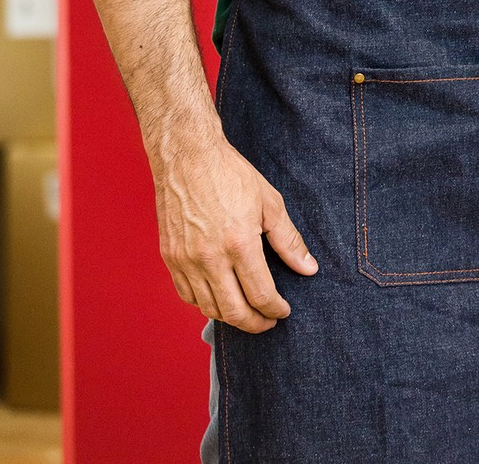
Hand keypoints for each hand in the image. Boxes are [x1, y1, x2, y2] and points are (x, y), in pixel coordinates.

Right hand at [153, 135, 317, 332]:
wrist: (187, 156)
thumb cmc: (230, 174)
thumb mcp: (269, 202)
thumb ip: (288, 240)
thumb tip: (308, 269)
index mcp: (239, 243)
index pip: (260, 295)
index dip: (275, 310)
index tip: (283, 311)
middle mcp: (210, 258)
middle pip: (234, 312)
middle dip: (255, 324)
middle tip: (268, 321)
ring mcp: (186, 260)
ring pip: (208, 308)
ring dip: (230, 317)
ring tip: (246, 311)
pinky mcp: (170, 258)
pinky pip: (186, 296)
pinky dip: (205, 304)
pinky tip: (219, 297)